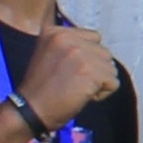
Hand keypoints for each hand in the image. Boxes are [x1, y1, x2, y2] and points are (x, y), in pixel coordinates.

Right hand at [16, 18, 120, 132]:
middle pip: (105, 53)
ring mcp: (79, 53)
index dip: (88, 57)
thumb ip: (72, 46)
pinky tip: (81, 96)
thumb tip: (100, 50)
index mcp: (56, 32)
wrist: (29, 110)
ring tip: (75, 89)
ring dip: (99, 82)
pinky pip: (113, 83)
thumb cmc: (41, 89)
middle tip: (71, 82)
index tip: (69, 70)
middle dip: (95, 70)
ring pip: (110, 68)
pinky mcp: (89, 71)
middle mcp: (67, 38)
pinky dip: (101, 94)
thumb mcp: (50, 55)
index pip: (95, 37)